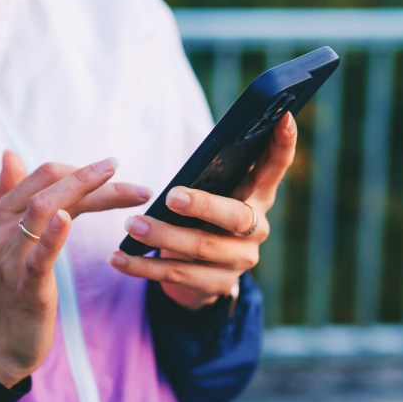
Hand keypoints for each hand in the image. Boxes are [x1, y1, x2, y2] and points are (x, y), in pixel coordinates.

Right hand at [0, 151, 149, 386]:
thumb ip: (9, 196)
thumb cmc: (9, 286)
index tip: (114, 169)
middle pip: (49, 186)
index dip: (81, 169)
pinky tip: (69, 219)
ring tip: (127, 191)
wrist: (0, 341)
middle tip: (128, 173)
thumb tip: (10, 154)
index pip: (44, 176)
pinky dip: (53, 234)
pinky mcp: (25, 286)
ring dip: (91, 194)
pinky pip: (38, 256)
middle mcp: (2, 229)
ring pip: (45, 210)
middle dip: (91, 176)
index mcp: (2, 214)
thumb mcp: (7, 238)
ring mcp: (10, 256)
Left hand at [109, 112, 296, 309]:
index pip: (275, 167)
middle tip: (172, 196)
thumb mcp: (210, 198)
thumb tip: (178, 176)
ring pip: (202, 247)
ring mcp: (240, 260)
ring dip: (163, 236)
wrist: (201, 277)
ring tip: (132, 225)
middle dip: (203, 205)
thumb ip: (208, 182)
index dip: (283, 144)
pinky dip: (144, 266)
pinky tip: (119, 259)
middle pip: (235, 216)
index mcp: (257, 197)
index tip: (283, 116)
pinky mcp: (219, 285)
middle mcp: (257, 229)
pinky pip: (178, 274)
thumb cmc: (201, 221)